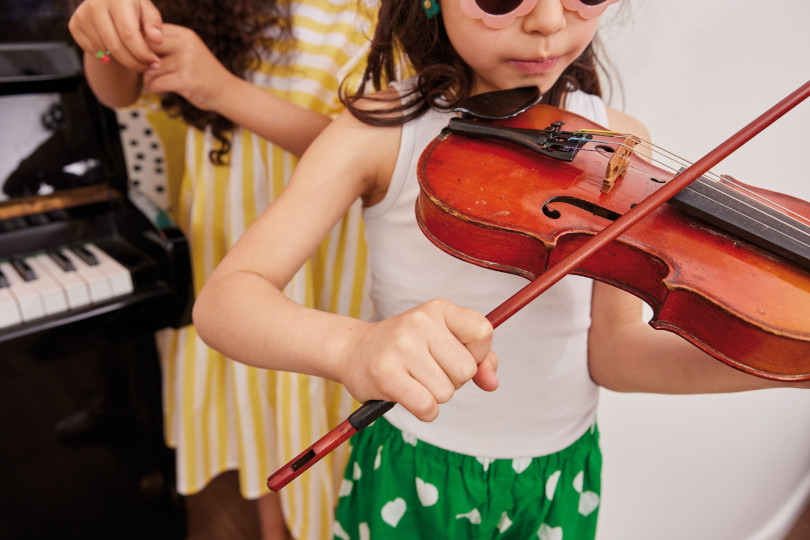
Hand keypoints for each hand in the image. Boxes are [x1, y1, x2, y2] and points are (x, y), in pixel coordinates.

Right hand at [69, 0, 163, 71]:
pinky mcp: (74, 25)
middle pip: (115, 47)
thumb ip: (154, 24)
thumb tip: (157, 40)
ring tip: (135, 58)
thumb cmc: (133, 8)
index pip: (129, 35)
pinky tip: (117, 50)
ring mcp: (82, 15)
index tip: (155, 63)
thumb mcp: (147, 11)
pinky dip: (108, 57)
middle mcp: (95, 5)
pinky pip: (94, 52)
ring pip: (105, 52)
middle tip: (148, 68)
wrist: (108, 0)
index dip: (143, 54)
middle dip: (135, 63)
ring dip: (123, 61)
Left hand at [142, 24, 235, 111]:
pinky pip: (156, 83)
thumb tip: (135, 49)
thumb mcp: (187, 51)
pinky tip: (158, 89)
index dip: (142, 45)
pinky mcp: (186, 81)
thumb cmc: (202, 72)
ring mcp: (187, 63)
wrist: (226, 91)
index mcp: (185, 34)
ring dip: (147, 78)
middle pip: (148, 46)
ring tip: (152, 82)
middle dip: (141, 60)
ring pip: (150, 68)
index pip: (151, 32)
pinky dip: (153, 88)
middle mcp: (186, 45)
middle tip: (145, 70)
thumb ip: (166, 46)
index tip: (145, 58)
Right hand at [340, 299, 497, 421]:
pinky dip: (424, 411)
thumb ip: (478, 358)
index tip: (457, 354)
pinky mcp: (385, 375)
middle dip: (453, 379)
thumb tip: (492, 382)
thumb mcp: (442, 340)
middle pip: (466, 370)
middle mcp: (420, 322)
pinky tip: (409, 396)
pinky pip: (427, 407)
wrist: (353, 350)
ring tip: (413, 379)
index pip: (483, 332)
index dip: (478, 353)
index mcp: (438, 309)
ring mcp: (401, 347)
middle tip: (428, 370)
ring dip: (434, 395)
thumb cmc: (406, 348)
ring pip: (446, 392)